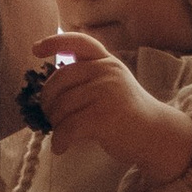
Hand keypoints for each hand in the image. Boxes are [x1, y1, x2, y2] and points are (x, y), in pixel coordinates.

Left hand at [28, 34, 191, 182]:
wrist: (156, 136)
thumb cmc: (128, 115)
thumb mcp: (112, 86)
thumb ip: (87, 80)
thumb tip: (47, 92)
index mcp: (107, 61)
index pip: (79, 42)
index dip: (54, 42)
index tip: (35, 50)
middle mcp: (107, 71)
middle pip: (59, 80)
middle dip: (47, 102)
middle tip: (49, 118)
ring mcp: (107, 91)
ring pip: (61, 107)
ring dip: (55, 125)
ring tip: (61, 135)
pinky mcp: (104, 115)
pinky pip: (68, 127)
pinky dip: (59, 140)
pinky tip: (61, 148)